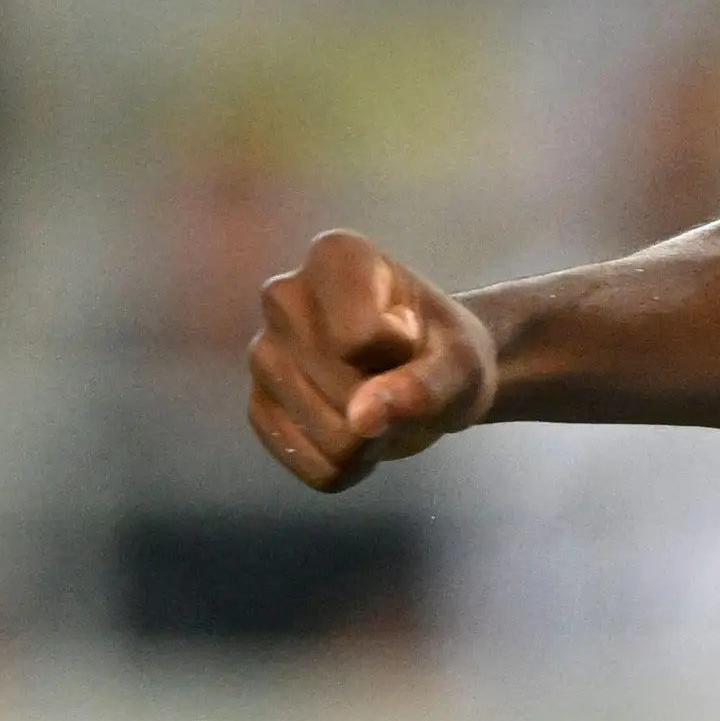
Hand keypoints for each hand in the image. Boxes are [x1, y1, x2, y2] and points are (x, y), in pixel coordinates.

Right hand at [247, 230, 497, 491]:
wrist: (431, 373)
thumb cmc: (447, 351)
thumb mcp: (462, 363)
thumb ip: (425, 384)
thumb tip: (362, 418)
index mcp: (335, 256)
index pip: (360, 335)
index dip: (402, 350)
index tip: (409, 334)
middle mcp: (283, 296)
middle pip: (341, 385)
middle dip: (386, 398)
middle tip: (396, 373)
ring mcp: (262, 353)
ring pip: (326, 432)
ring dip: (371, 437)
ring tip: (379, 401)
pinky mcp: (257, 407)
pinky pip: (309, 463)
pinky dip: (348, 465)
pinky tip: (359, 434)